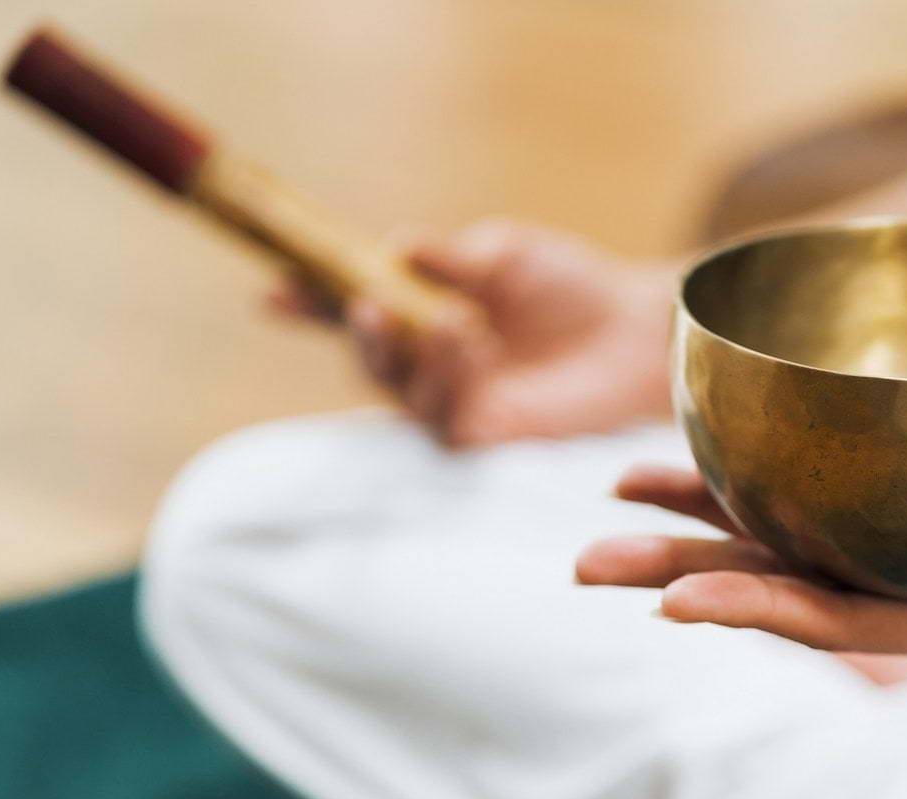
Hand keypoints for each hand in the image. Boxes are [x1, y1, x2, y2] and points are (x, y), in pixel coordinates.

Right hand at [273, 220, 677, 447]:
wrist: (636, 334)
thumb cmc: (573, 290)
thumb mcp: (504, 257)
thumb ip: (447, 259)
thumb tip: (393, 248)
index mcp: (425, 313)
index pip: (354, 309)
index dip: (309, 303)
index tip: (269, 291)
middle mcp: (430, 365)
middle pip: (367, 359)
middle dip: (358, 334)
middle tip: (371, 306)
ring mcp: (454, 406)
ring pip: (400, 392)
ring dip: (415, 354)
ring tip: (457, 320)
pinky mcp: (484, 441)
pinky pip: (442, 419)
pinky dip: (447, 378)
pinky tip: (472, 344)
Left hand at [578, 467, 906, 673]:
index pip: (840, 622)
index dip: (758, 609)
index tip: (675, 604)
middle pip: (781, 585)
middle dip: (684, 572)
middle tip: (584, 564)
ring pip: (784, 539)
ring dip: (697, 523)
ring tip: (612, 498)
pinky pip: (823, 493)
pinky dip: (758, 474)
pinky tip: (696, 451)